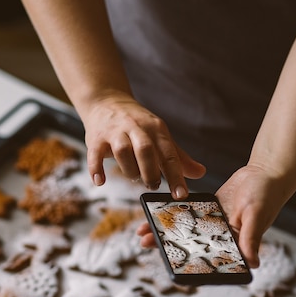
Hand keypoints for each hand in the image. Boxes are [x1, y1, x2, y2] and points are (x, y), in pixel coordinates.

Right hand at [82, 93, 205, 197]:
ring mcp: (115, 132)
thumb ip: (178, 157)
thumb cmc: (138, 125)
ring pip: (122, 151)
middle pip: (146, 150)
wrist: (107, 102)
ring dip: (129, 170)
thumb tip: (200, 173)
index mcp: (156, 129)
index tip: (181, 194)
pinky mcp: (96, 138)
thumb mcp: (160, 136)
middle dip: (151, 172)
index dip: (176, 175)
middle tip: (153, 186)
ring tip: (133, 178)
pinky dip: (96, 168)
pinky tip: (100, 181)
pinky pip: (95, 154)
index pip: (169, 154)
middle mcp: (136, 128)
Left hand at [137, 164, 289, 268]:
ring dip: (166, 230)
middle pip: (191, 245)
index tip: (169, 263)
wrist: (266, 172)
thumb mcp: (257, 217)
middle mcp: (222, 236)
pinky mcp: (209, 208)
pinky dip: (174, 214)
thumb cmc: (267, 195)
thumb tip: (252, 264)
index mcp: (233, 243)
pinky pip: (188, 213)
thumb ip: (251, 239)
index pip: (209, 258)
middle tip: (145, 243)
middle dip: (168, 246)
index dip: (189, 263)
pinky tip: (157, 214)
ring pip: (185, 230)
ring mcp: (214, 222)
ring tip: (144, 230)